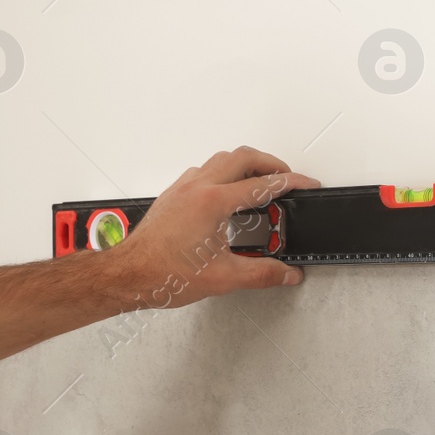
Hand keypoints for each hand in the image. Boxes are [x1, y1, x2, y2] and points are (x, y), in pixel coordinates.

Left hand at [107, 147, 319, 307]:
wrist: (128, 275)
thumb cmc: (163, 272)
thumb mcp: (224, 278)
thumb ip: (263, 274)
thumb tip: (287, 273)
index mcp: (213, 202)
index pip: (262, 185)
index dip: (291, 182)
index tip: (306, 183)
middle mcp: (197, 188)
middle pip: (243, 157)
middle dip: (271, 163)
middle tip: (287, 177)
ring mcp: (183, 188)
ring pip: (221, 159)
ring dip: (246, 164)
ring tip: (261, 180)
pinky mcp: (173, 195)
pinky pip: (204, 170)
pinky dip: (224, 173)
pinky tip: (228, 193)